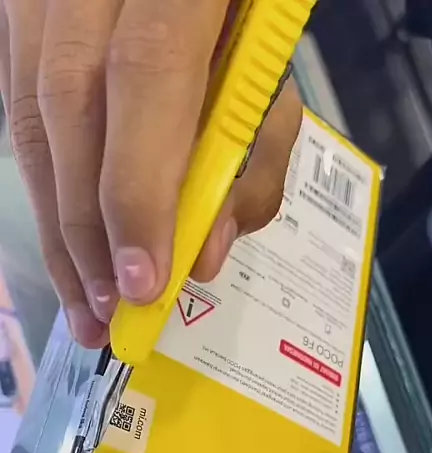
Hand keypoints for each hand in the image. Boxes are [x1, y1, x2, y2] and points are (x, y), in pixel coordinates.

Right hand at [0, 0, 301, 345]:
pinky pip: (21, 106)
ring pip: (30, 111)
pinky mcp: (23, 16)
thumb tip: (206, 254)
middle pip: (70, 102)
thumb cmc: (247, 12)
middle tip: (111, 309)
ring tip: (85, 300)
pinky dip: (48, 186)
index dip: (137, 188)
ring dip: (58, 221)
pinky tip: (68, 242)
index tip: (141, 282)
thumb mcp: (271, 74)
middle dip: (87, 225)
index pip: (147, 73)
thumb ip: (255, 155)